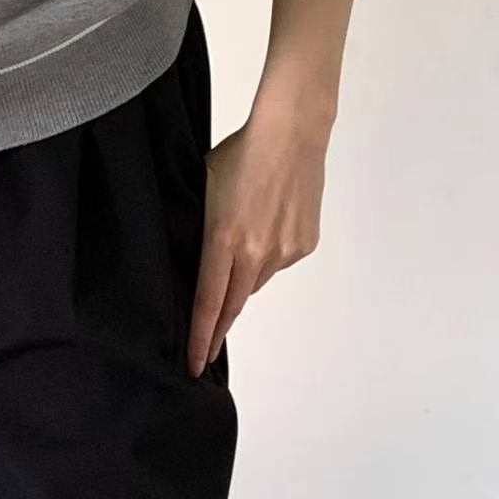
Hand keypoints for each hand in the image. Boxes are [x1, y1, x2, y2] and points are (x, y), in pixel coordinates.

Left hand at [186, 98, 329, 373]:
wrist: (291, 134)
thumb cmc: (242, 154)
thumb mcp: (204, 191)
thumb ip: (202, 233)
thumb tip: (198, 262)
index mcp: (224, 240)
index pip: (209, 302)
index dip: (201, 337)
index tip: (194, 364)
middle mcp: (256, 253)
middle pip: (233, 304)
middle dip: (218, 329)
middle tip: (205, 350)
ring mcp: (284, 251)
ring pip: (255, 282)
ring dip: (243, 278)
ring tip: (241, 244)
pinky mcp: (303, 246)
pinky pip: (278, 263)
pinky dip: (268, 256)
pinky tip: (267, 226)